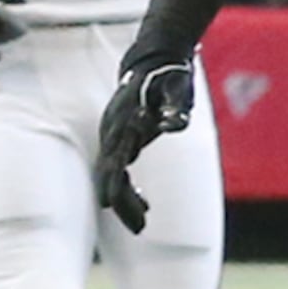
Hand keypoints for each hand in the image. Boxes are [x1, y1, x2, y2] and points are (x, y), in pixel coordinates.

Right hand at [91, 55, 194, 233]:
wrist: (154, 61)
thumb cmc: (168, 77)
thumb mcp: (177, 90)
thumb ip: (175, 108)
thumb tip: (175, 123)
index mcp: (123, 126)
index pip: (113, 166)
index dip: (116, 190)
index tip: (116, 209)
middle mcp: (113, 134)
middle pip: (110, 176)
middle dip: (122, 203)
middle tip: (140, 227)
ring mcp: (116, 137)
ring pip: (113, 174)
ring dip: (125, 198)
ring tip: (143, 220)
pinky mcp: (124, 138)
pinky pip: (119, 168)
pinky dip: (128, 186)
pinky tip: (144, 202)